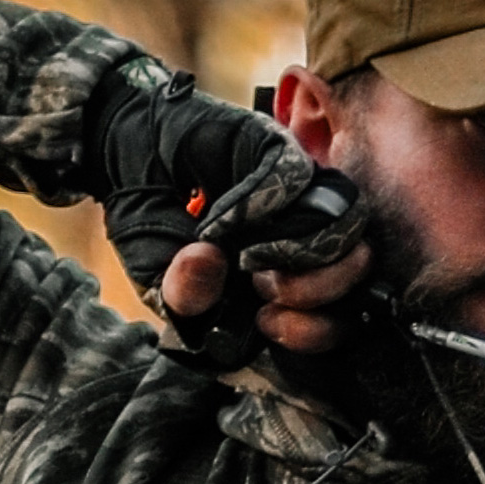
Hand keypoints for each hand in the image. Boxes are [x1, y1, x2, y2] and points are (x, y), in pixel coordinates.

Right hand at [80, 63, 374, 367]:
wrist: (126, 159)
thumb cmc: (152, 225)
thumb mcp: (159, 283)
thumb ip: (187, 301)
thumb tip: (212, 265)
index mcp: (284, 284)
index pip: (339, 316)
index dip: (319, 331)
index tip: (269, 325)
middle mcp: (302, 242)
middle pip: (357, 273)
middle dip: (317, 293)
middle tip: (264, 291)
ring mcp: (298, 197)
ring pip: (347, 225)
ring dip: (304, 252)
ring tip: (250, 258)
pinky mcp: (280, 152)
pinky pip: (297, 178)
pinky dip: (261, 203)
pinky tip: (223, 216)